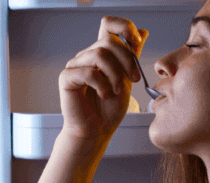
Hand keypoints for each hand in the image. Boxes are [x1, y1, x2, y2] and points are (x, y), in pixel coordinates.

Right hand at [59, 16, 148, 140]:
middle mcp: (86, 55)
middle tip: (134, 79)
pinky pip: (88, 71)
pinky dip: (102, 84)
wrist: (96, 131)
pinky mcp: (66, 78)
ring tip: (116, 91)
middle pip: (109, 41)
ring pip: (100, 54)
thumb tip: (143, 31)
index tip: (137, 42)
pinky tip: (104, 95)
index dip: (124, 27)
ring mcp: (75, 65)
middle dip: (127, 60)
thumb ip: (132, 56)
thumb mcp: (127, 79)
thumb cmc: (108, 109)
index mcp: (101, 53)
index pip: (109, 24)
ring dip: (115, 75)